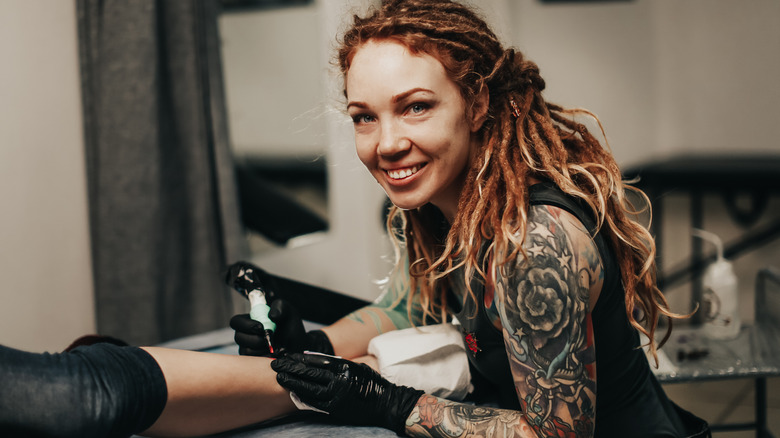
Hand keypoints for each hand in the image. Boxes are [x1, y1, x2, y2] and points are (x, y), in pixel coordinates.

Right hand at [230, 299, 332, 355]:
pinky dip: (264, 357)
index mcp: (250, 320)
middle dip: (256, 338)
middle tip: (270, 338)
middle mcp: (246, 335)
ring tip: (274, 346)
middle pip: (238, 337)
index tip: (261, 327)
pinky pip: (252, 362)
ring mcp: (248, 349)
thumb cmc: (291, 327)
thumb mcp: (288, 311)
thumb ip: (280, 307)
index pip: (235, 322)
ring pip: (245, 351)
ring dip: (261, 348)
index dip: (245, 325)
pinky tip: (274, 354)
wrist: (299, 345)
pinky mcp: (253, 362)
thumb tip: (271, 316)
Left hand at [272, 353, 423, 433]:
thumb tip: (317, 360)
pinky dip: (303, 396)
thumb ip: (338, 364)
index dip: (300, 358)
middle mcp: (339, 380)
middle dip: (291, 368)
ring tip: (280, 376)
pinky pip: (315, 402)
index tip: (288, 356)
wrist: (386, 403)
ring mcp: (337, 395)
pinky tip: (293, 392)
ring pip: (309, 387)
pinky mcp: (336, 408)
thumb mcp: (357, 367)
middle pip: (309, 373)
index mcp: (344, 367)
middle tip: (276, 364)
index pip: (317, 361)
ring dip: (293, 381)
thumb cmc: (372, 384)